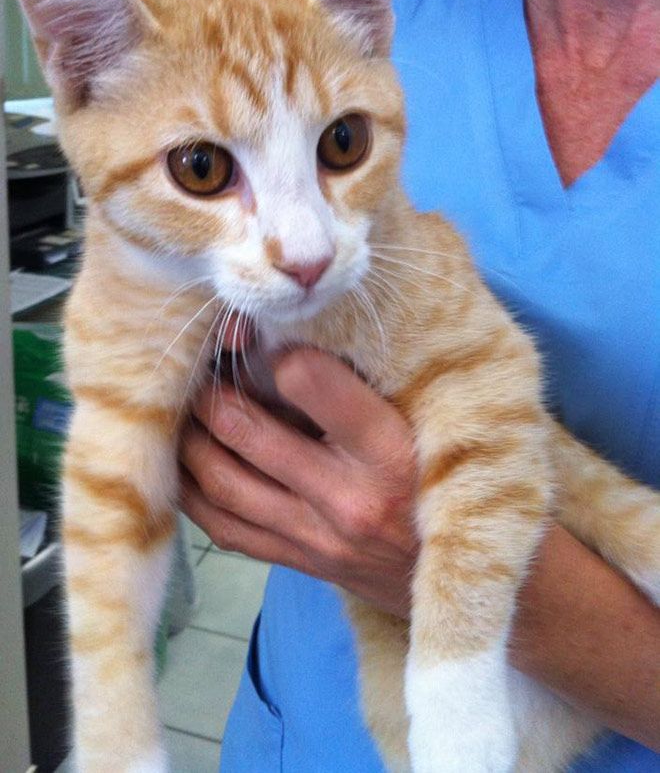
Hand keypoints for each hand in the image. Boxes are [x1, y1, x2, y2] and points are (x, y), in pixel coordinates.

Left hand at [179, 348, 417, 617]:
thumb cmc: (443, 477)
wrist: (467, 567)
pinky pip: (225, 529)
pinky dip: (194, 493)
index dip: (275, 353)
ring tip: (186, 411)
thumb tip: (290, 341)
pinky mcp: (300, 561)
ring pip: (222, 482)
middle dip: (211, 394)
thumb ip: (363, 384)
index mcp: (387, 447)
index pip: (306, 379)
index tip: (265, 342)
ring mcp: (317, 537)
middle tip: (201, 371)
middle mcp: (347, 496)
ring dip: (190, 440)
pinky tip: (188, 464)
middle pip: (246, 432)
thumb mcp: (424, 420)